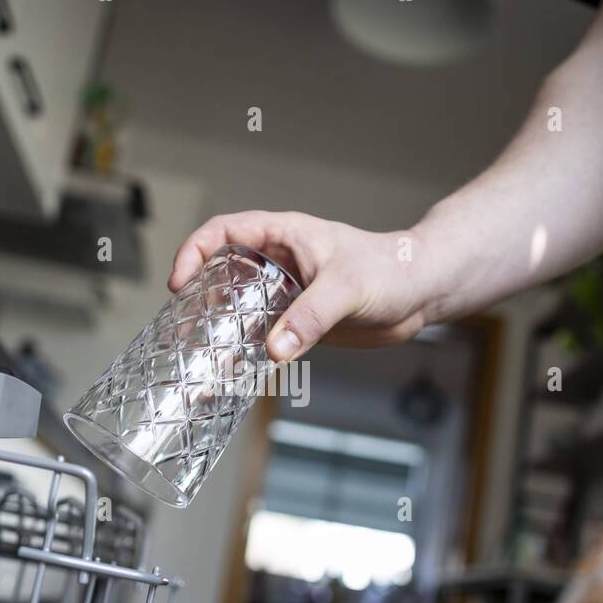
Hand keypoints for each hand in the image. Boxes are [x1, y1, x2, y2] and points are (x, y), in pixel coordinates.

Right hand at [170, 211, 431, 361]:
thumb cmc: (391, 270)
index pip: (223, 232)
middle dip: (198, 298)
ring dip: (219, 329)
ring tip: (201, 355)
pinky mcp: (297, 321)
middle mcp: (278, 262)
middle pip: (221, 272)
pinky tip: (235, 370)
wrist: (421, 293)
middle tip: (183, 330)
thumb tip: (274, 348)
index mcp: (282, 235)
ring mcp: (286, 292)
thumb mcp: (347, 288)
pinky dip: (245, 350)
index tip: (181, 282)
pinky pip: (262, 333)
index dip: (194, 252)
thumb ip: (310, 317)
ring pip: (239, 307)